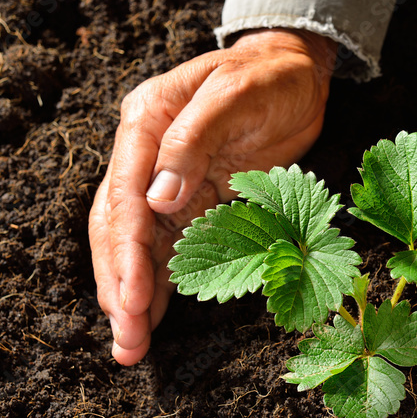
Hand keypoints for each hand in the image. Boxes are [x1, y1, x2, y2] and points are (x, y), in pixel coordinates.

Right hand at [88, 28, 336, 365]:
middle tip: (125, 340)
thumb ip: (194, 140)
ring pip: (140, 246)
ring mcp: (168, 180)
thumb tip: (160, 200)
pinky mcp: (195, 199)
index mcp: (145, 122)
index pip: (124, 195)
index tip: (129, 298)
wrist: (296, 71)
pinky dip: (160, 283)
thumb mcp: (235, 94)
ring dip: (133, 295)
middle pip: (120, 229)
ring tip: (130, 347)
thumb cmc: (268, 75)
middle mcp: (147, 155)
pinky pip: (170, 247)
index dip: (126, 252)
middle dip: (120, 286)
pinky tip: (152, 318)